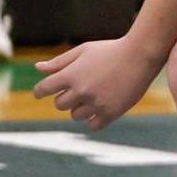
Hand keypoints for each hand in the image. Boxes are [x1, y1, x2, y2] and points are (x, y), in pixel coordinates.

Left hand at [32, 36, 166, 130]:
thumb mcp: (82, 51)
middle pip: (59, 104)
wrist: (139, 56)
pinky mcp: (111, 113)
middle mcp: (81, 90)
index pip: (44, 88)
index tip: (39, 93)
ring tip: (91, 97)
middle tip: (75, 91)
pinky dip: (93, 120)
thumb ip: (59, 62)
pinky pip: (93, 126)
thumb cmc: (109, 51)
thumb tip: (37, 68)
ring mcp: (96, 103)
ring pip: (75, 116)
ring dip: (79, 109)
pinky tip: (98, 110)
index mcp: (71, 74)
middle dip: (64, 98)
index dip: (39, 91)